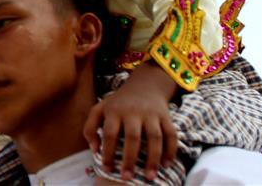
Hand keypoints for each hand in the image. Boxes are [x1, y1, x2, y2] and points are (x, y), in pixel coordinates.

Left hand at [82, 62, 178, 181]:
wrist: (145, 84)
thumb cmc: (119, 103)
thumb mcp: (100, 109)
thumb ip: (90, 127)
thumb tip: (94, 150)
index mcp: (115, 110)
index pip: (110, 133)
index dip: (107, 152)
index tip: (107, 169)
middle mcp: (134, 111)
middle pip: (132, 137)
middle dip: (129, 159)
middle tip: (126, 177)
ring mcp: (151, 113)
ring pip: (154, 137)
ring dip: (153, 159)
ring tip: (149, 177)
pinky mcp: (165, 116)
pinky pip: (171, 134)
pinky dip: (171, 150)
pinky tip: (166, 165)